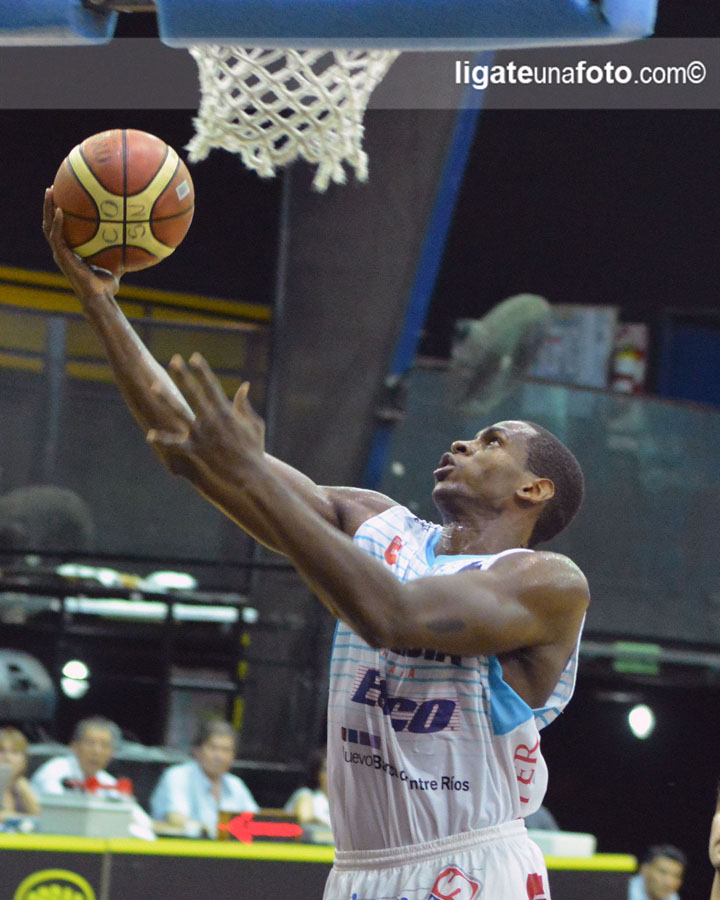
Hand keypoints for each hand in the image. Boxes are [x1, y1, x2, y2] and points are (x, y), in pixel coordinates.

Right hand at [42, 187, 119, 299]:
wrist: (100, 298)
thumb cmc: (107, 286)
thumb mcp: (114, 264)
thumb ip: (120, 252)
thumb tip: (137, 242)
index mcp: (70, 252)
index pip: (60, 229)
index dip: (59, 214)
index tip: (63, 198)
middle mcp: (62, 251)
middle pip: (50, 223)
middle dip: (49, 206)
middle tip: (52, 189)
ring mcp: (60, 254)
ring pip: (48, 227)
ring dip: (48, 209)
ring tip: (50, 192)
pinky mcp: (62, 258)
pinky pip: (56, 237)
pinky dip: (57, 223)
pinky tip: (61, 211)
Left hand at [147, 353, 265, 483]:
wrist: (249, 474)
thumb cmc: (254, 449)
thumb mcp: (255, 424)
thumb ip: (245, 404)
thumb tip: (244, 385)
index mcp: (225, 412)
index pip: (211, 386)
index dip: (202, 370)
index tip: (193, 356)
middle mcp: (211, 420)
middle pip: (194, 393)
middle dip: (184, 375)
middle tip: (174, 360)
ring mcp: (201, 434)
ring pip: (180, 413)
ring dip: (166, 399)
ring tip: (154, 386)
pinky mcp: (195, 450)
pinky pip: (176, 444)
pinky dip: (163, 440)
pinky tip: (149, 435)